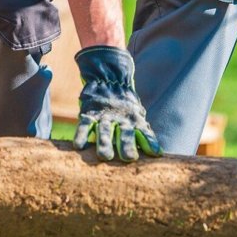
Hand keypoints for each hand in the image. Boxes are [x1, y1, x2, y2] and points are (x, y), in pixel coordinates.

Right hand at [72, 46, 161, 161]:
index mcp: (134, 120)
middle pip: (124, 133)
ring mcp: (104, 116)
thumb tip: (157, 152)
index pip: (144, 132)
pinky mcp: (89, 113)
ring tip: (105, 156)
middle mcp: (120, 119)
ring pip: (104, 130)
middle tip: (129, 158)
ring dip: (105, 143)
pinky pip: (84, 125)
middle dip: (127, 145)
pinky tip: (78, 146)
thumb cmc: (125, 105)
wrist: (108, 78)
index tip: (155, 152)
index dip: (150, 142)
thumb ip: (143, 130)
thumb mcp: (137, 113)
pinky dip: (81, 135)